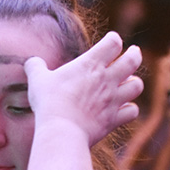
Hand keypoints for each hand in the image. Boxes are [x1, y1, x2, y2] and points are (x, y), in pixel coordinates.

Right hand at [24, 31, 142, 144]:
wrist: (61, 130)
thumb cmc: (49, 102)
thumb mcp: (37, 80)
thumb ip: (35, 67)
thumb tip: (32, 62)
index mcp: (90, 64)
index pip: (113, 42)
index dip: (113, 39)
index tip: (110, 41)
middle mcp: (106, 79)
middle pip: (132, 60)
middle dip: (134, 54)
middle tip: (133, 53)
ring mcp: (113, 100)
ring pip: (137, 86)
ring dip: (134, 82)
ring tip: (128, 82)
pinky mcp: (114, 119)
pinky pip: (132, 111)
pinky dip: (130, 109)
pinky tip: (123, 108)